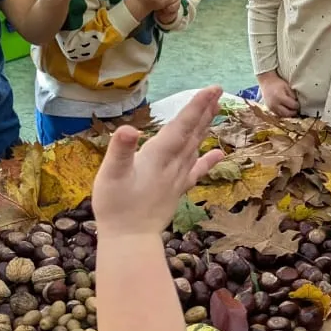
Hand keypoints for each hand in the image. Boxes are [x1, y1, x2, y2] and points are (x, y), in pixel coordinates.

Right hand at [92, 86, 224, 236]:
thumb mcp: (110, 175)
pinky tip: (220, 154)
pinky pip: (196, 171)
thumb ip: (120, 151)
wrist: (130, 241)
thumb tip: (127, 129)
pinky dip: (208, 160)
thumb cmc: (116, 207)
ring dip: (205, 127)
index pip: (181, 126)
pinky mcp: (176, 191)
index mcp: (157, 156)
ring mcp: (177, 178)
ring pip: (195, 147)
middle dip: (204, 111)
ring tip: (216, 110)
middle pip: (192, 133)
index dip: (196, 106)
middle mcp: (173, 164)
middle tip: (218, 91)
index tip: (212, 89)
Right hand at [256, 72, 298, 117]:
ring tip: (292, 110)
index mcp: (280, 97)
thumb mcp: (287, 87)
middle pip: (287, 113)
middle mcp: (274, 104)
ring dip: (289, 114)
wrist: (266, 83)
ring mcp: (271, 107)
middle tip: (297, 109)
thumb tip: (297, 103)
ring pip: (283, 115)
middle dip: (294, 112)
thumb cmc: (278, 83)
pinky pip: (278, 115)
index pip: (292, 105)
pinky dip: (283, 114)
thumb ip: (292, 95)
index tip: (298, 104)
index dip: (297, 106)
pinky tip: (286, 110)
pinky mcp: (269, 109)